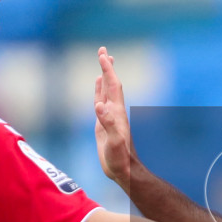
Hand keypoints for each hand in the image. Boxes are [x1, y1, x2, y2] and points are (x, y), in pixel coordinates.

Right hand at [93, 46, 137, 189]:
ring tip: (103, 63)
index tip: (103, 55)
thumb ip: (107, 124)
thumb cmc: (120, 158)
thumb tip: (99, 106)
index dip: (108, 70)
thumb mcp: (114, 141)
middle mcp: (114, 111)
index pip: (112, 86)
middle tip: (103, 50)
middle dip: (107, 67)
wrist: (123, 171)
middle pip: (111, 84)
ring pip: (106, 92)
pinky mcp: (102, 124)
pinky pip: (100, 103)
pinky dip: (98, 92)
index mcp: (117, 112)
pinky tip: (98, 88)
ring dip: (104, 77)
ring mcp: (108, 117)